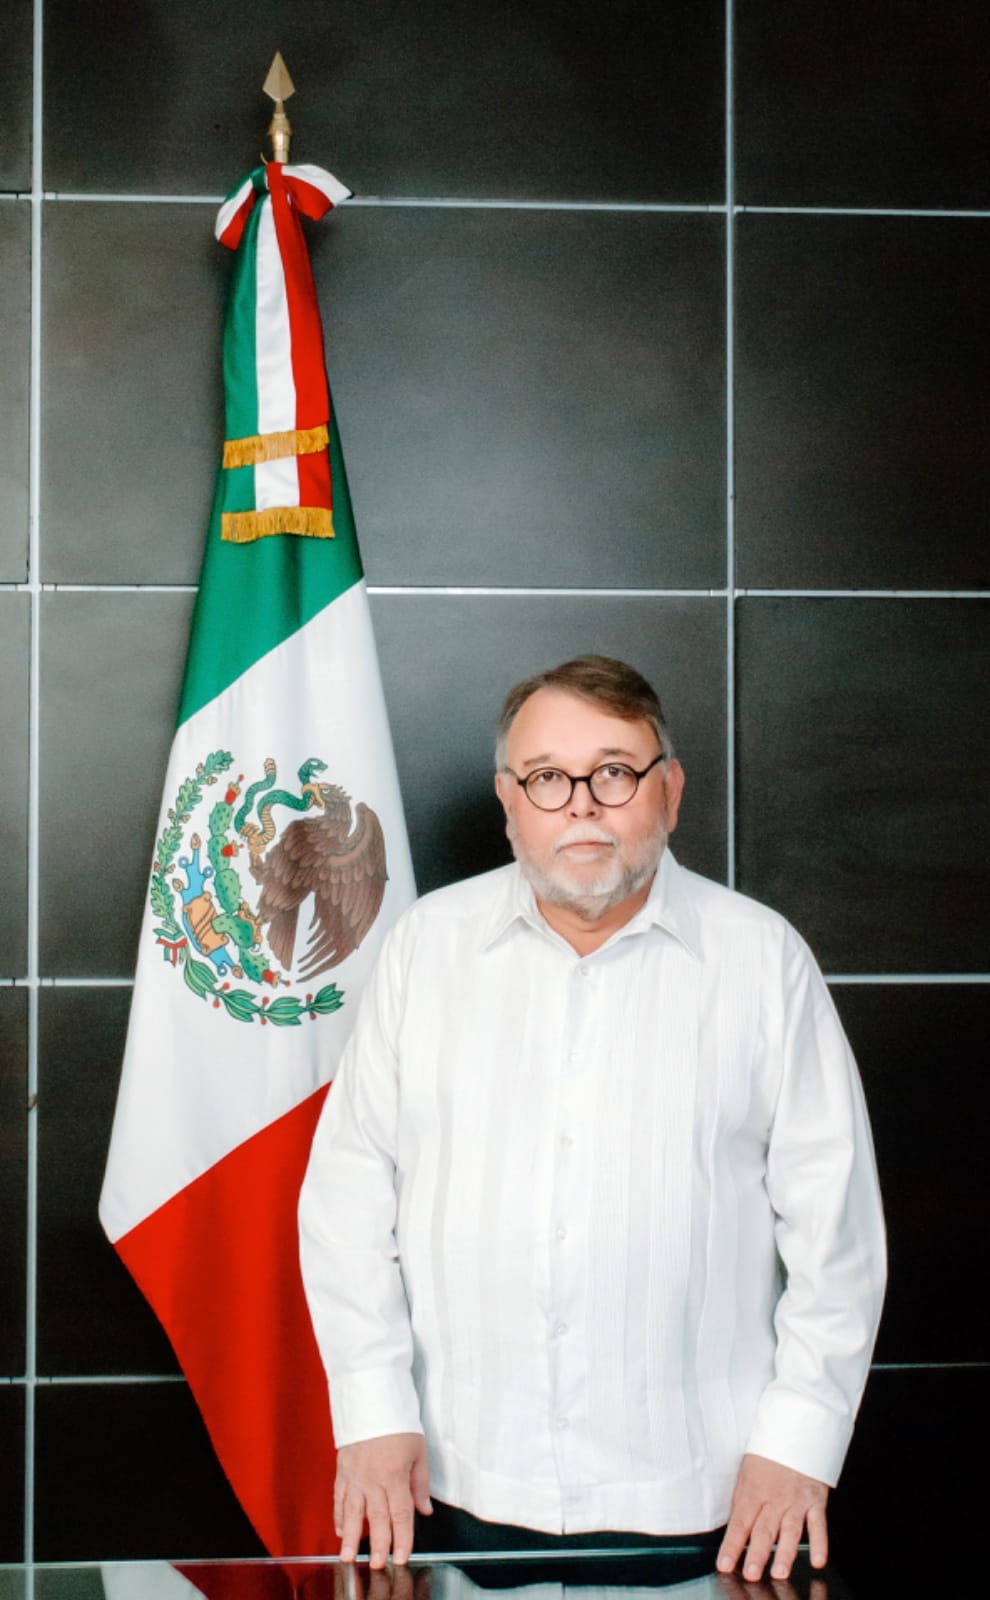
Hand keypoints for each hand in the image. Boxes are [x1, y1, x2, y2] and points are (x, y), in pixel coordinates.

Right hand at [335, 1432, 432, 1567]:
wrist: (371, 1398)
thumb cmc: (397, 1422)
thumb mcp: (418, 1450)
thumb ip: (420, 1484)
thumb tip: (424, 1510)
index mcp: (394, 1475)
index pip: (400, 1514)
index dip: (402, 1538)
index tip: (402, 1557)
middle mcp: (372, 1479)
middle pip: (376, 1518)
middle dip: (378, 1545)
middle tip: (377, 1565)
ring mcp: (354, 1476)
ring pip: (351, 1512)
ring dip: (350, 1538)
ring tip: (348, 1557)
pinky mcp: (342, 1470)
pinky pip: (339, 1497)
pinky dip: (338, 1515)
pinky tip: (340, 1530)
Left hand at [716, 1452, 827, 1581]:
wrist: (795, 1427)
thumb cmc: (767, 1450)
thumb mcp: (747, 1471)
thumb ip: (744, 1501)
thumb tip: (736, 1530)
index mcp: (753, 1489)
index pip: (739, 1523)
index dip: (731, 1546)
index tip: (724, 1565)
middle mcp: (774, 1497)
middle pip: (764, 1530)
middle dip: (757, 1554)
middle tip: (751, 1574)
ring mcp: (796, 1500)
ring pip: (790, 1531)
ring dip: (785, 1554)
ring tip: (779, 1572)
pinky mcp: (815, 1500)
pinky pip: (818, 1524)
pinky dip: (820, 1544)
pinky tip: (818, 1560)